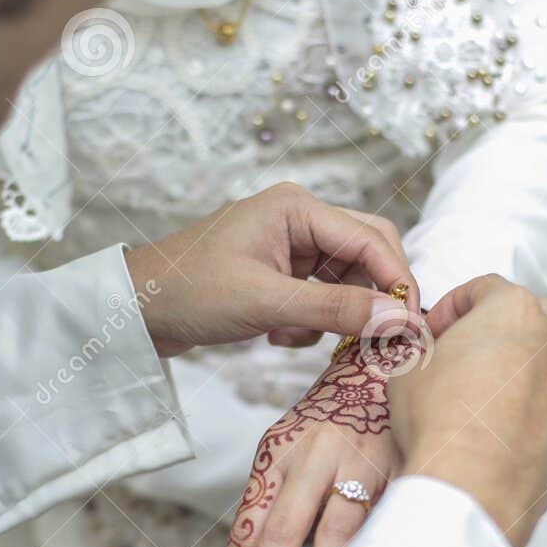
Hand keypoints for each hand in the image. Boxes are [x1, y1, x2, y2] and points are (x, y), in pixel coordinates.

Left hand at [125, 183, 420, 357]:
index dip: (397, 282)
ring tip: (296, 337)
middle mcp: (299, 219)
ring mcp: (289, 247)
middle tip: (379, 339)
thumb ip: (334, 311)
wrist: (134, 309)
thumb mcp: (266, 304)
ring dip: (334, 316)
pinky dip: (310, 323)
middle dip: (372, 297)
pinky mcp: (280, 275)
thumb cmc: (189, 292)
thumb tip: (397, 320)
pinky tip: (276, 336)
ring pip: (345, 281)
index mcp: (297, 207)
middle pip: (366, 254)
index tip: (412, 325)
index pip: (371, 239)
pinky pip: (320, 298)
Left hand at [218, 337, 418, 546]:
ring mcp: (355, 458)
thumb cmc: (337, 418)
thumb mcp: (297, 448)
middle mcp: (310, 455)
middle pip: (279, 533)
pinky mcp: (397, 462)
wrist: (391, 356)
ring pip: (335, 532)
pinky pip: (382, 522)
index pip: (248, 528)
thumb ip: (282, 502)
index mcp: (276, 453)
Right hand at [390, 275, 546, 546]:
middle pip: (523, 316)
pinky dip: (520, 400)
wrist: (473, 486)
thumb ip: (424, 350)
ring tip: (470, 391)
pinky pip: (542, 398)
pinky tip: (487, 423)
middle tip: (454, 353)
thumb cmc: (439, 418)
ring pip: (538, 358)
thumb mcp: (408, 370)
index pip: (483, 287)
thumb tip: (426, 355)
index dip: (450, 306)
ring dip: (508, 364)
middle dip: (489, 329)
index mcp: (515, 309)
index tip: (431, 331)